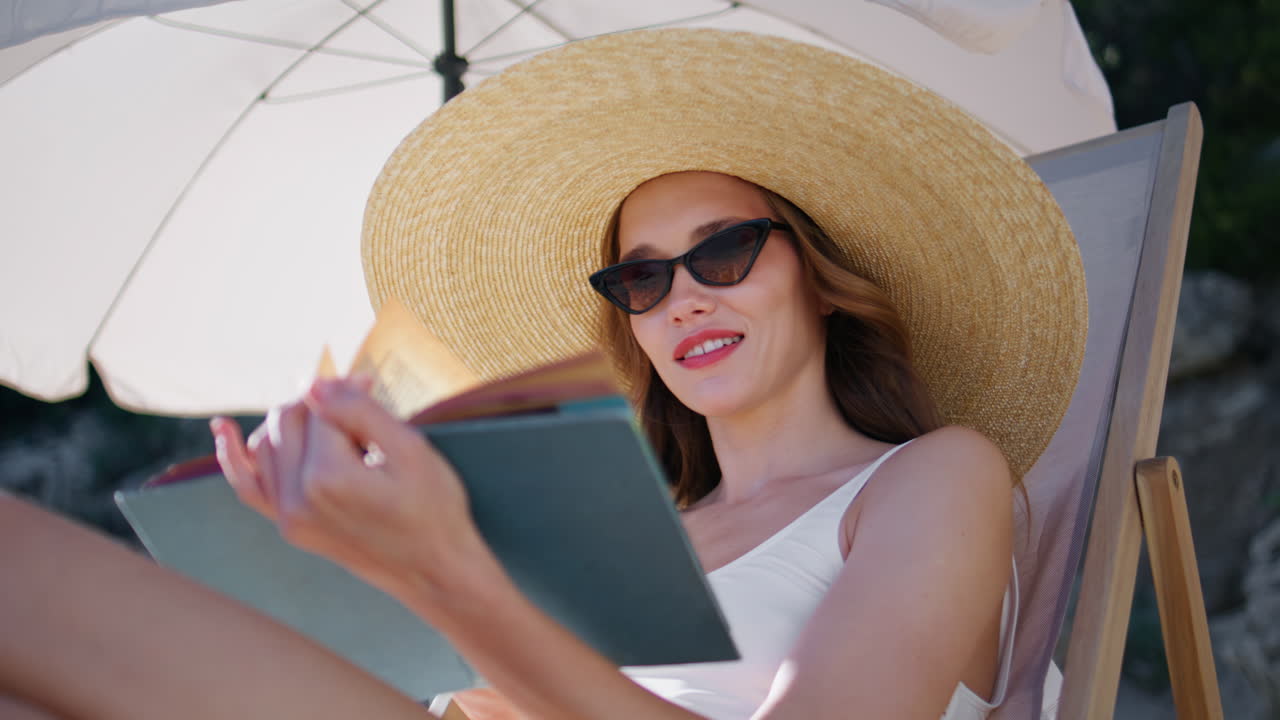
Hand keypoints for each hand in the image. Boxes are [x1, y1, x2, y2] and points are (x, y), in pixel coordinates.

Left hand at [210, 377, 483, 598]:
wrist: (435, 571)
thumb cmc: (433, 508)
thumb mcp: (409, 449)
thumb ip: (357, 410)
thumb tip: (312, 383)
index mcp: (327, 477)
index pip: (321, 408)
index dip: (346, 388)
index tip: (369, 381)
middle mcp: (297, 499)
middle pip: (288, 421)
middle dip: (318, 401)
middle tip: (356, 393)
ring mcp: (288, 517)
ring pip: (267, 444)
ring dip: (292, 420)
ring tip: (331, 416)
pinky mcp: (290, 527)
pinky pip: (248, 486)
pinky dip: (233, 456)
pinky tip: (222, 428)